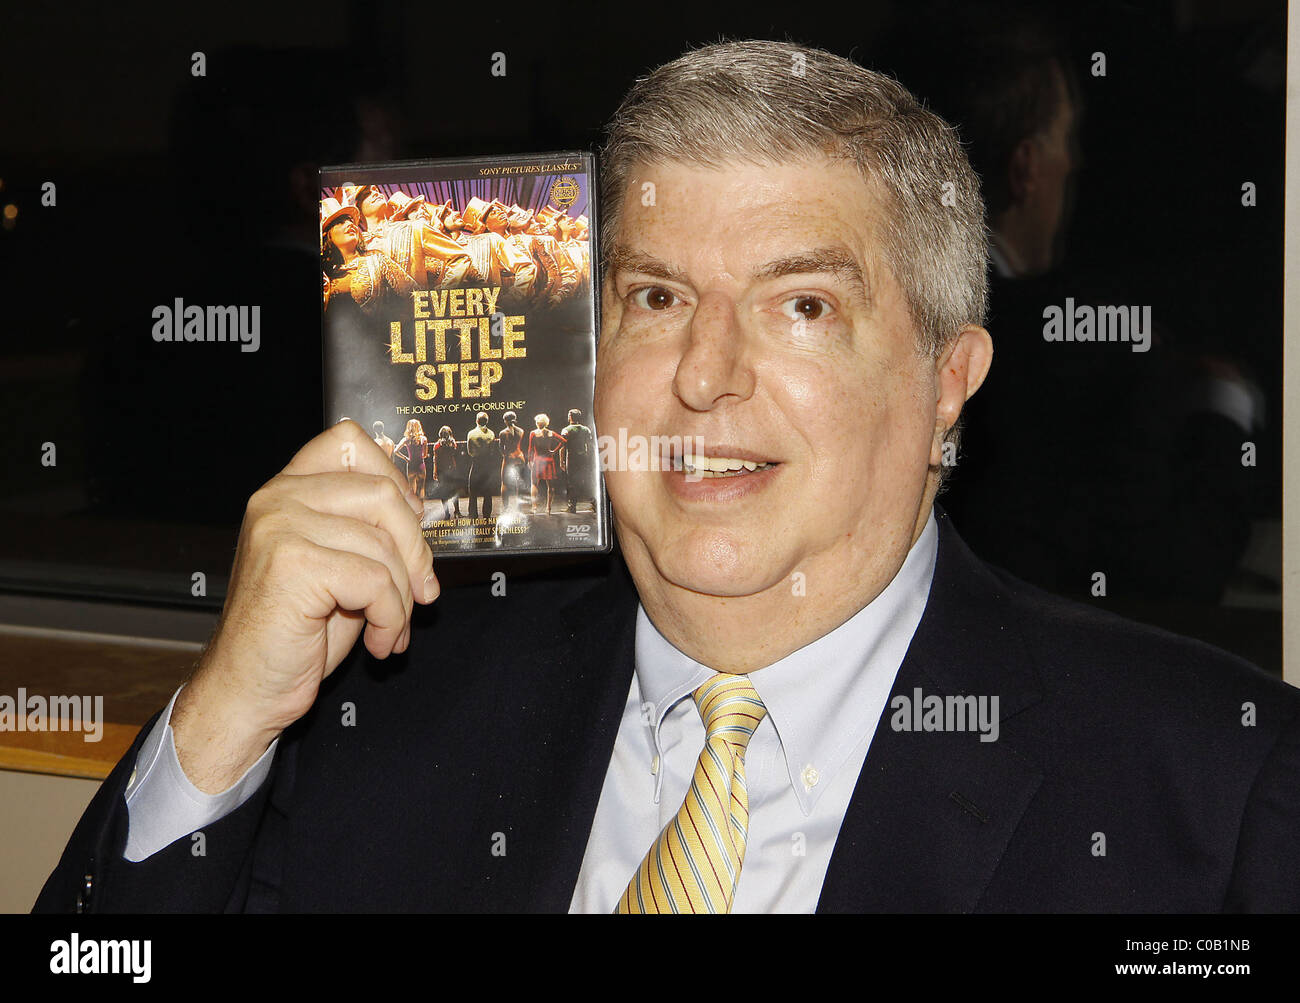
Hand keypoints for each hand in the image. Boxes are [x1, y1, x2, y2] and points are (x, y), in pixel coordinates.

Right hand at [172, 420, 436, 791]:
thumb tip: (421, 509)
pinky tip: (376, 642)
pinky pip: (376, 581)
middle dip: (416, 551)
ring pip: (384, 546)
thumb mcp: (340, 566)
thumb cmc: (296, 634)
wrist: (249, 691)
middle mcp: (277, 498)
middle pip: (383, 495)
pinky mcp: (292, 564)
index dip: (395, 479)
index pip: (350, 441)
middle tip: (421, 594)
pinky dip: (390, 618)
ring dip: (403, 598)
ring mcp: (280, 527)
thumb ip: (369, 528)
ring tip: (388, 629)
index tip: (411, 525)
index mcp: (287, 490)